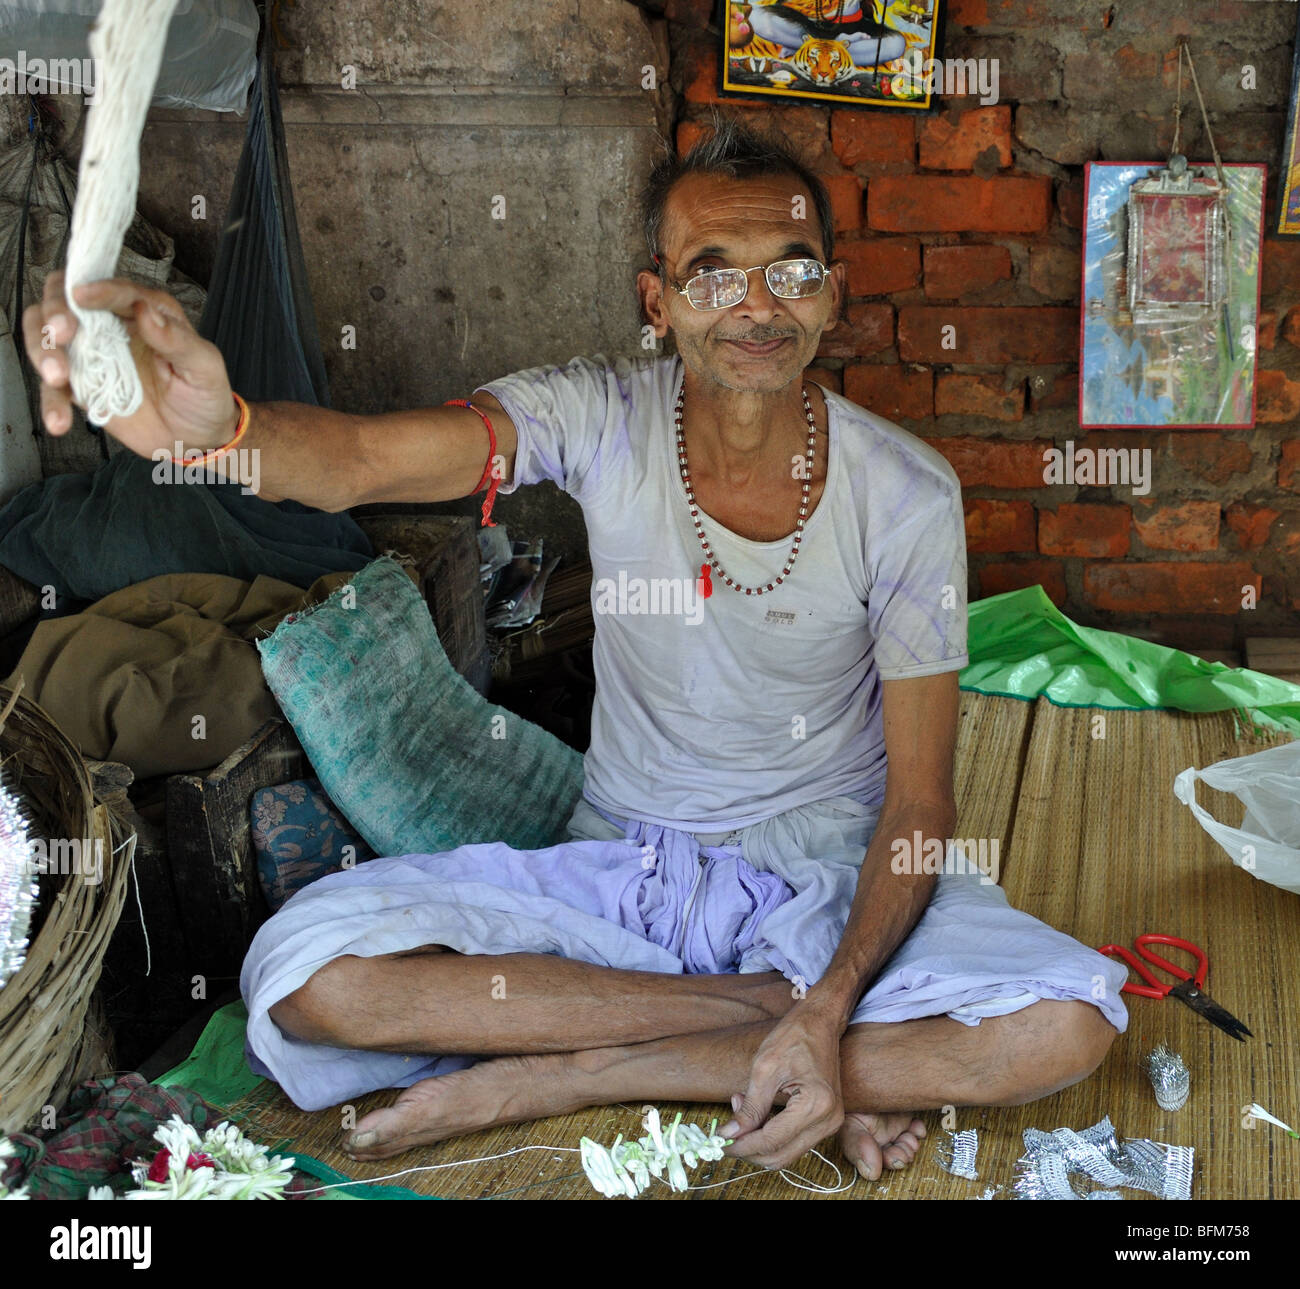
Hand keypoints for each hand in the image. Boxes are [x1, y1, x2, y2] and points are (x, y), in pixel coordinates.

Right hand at [21, 270, 237, 458]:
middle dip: (54, 312)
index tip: (82, 296)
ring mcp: (92, 355)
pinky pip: (54, 387)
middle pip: (64, 301)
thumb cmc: (205, 395)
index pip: (114, 290)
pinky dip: (50, 401)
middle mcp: (112, 326)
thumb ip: (177, 339)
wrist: (199, 438)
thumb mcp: (204, 366)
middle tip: (62, 334)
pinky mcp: (82, 386)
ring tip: (57, 377)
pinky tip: (60, 421)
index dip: (97, 290)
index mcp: (145, 311)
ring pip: (46, 338)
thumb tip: (147, 310)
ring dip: (42, 352)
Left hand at [720, 1007, 843, 1170]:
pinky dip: (772, 1136)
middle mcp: (828, 1121)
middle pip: (780, 1156)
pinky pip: (795, 1142)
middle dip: (750, 1150)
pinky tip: (757, 1115)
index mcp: (815, 1105)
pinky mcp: (826, 1122)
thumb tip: (731, 1135)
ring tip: (741, 1113)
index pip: (771, 1141)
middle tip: (727, 1133)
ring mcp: (831, 1123)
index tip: (720, 1143)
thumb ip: (750, 1108)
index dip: (742, 1145)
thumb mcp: (764, 1069)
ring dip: (760, 1142)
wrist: (820, 1023)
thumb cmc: (794, 1037)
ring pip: (787, 1153)